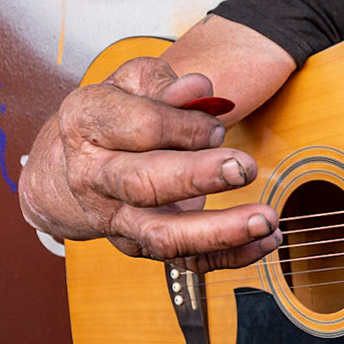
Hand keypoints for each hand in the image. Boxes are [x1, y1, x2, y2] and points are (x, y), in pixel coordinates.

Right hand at [19, 56, 282, 270]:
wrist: (78, 162)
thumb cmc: (118, 112)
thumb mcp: (134, 82)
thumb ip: (166, 84)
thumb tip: (198, 89)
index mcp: (87, 124)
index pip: (139, 129)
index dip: (184, 127)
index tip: (216, 127)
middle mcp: (92, 177)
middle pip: (142, 186)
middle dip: (198, 178)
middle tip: (245, 168)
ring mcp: (115, 218)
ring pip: (163, 236)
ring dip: (219, 232)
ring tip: (266, 221)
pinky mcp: (141, 246)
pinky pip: (187, 261)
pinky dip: (230, 255)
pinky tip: (266, 241)